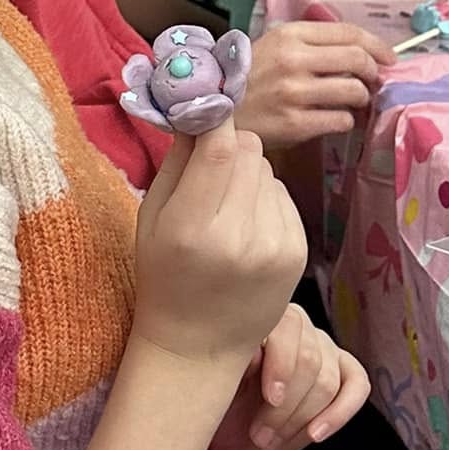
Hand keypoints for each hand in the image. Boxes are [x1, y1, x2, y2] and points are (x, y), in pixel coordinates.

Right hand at [133, 124, 307, 369]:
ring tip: (227, 211)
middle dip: (229, 147)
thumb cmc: (165, 276)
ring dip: (248, 175)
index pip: (218, 150)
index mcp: (190, 228)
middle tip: (210, 171)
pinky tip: (247, 228)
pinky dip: (266, 200)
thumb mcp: (151, 218)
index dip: (216, 117)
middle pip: (248, 151)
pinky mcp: (297, 252)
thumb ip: (176, 161)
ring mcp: (274, 246)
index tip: (208, 104)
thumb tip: (199, 105)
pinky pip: (284, 196)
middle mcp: (236, 237)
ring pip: (268, 171)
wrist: (199, 344)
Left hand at [210, 304, 370, 449]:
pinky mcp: (345, 371)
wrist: (228, 430)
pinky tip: (316, 435)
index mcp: (262, 318)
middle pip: (310, 361)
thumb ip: (236, 370)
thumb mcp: (217, 390)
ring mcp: (324, 347)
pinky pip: (357, 386)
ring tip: (270, 442)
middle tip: (259, 437)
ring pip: (328, 381)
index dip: (283, 364)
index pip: (288, 326)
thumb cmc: (220, 404)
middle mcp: (297, 325)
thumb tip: (254, 352)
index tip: (272, 398)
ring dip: (301, 419)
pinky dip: (339, 413)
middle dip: (286, 407)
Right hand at [235, 21, 392, 150]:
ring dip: (361, 97)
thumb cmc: (248, 75)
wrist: (213, 106)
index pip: (350, 34)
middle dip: (374, 72)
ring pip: (354, 91)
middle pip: (358, 60)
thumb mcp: (274, 44)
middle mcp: (293, 60)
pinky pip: (340, 120)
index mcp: (290, 35)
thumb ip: (312, 42)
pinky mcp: (294, 123)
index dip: (377, 45)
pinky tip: (335, 118)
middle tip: (373, 80)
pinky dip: (345, 120)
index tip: (389, 58)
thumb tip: (360, 52)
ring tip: (352, 101)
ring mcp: (294, 93)